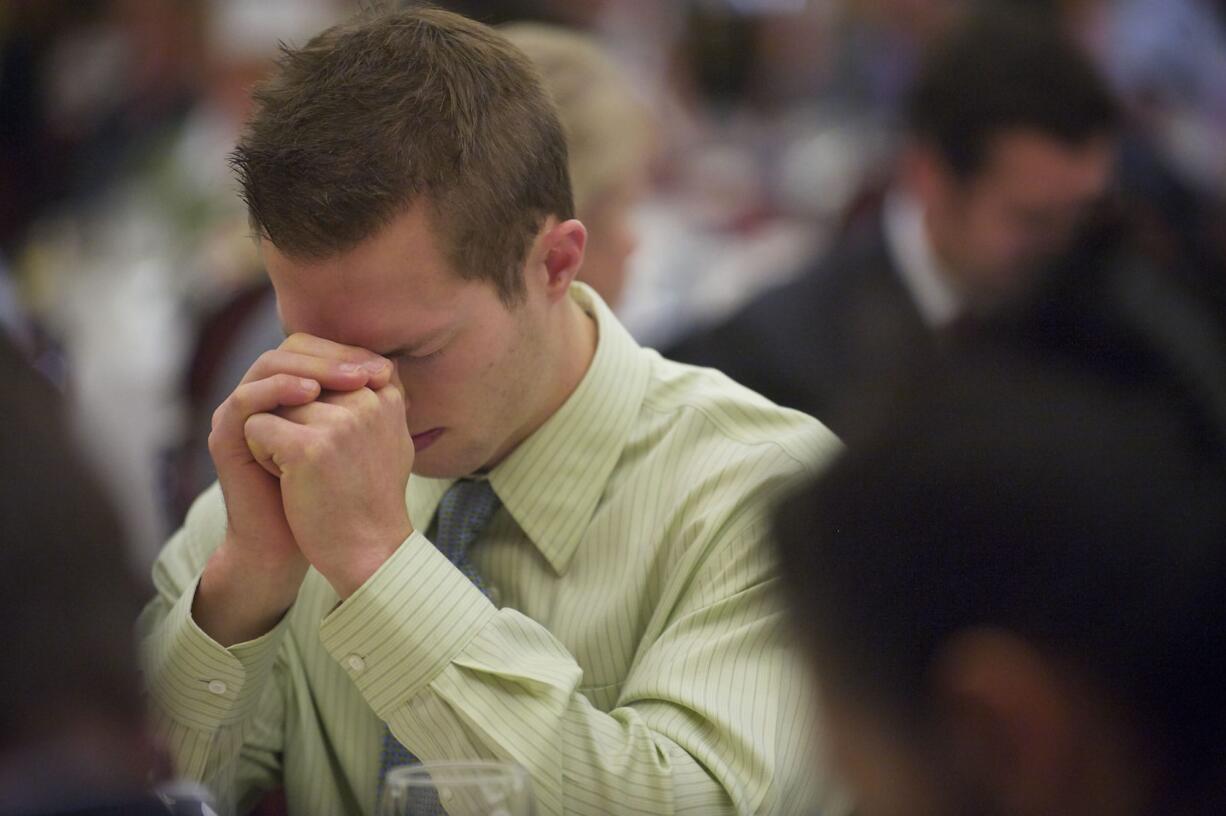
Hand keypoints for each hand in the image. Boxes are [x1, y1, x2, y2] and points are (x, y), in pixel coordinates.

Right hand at [195, 334, 393, 644]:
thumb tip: (393, 368)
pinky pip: (245, 400)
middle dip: (332, 356)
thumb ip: (366, 407)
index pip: (314, 350)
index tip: (384, 370)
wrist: (295, 545)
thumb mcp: (356, 445)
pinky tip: (310, 395)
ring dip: (310, 367)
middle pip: (291, 349)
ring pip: (269, 366)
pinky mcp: (225, 437)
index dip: (347, 353)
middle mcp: (262, 397)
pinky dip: (278, 391)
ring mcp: (240, 414)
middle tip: (366, 371)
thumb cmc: (331, 498)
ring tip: (346, 379)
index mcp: (290, 394)